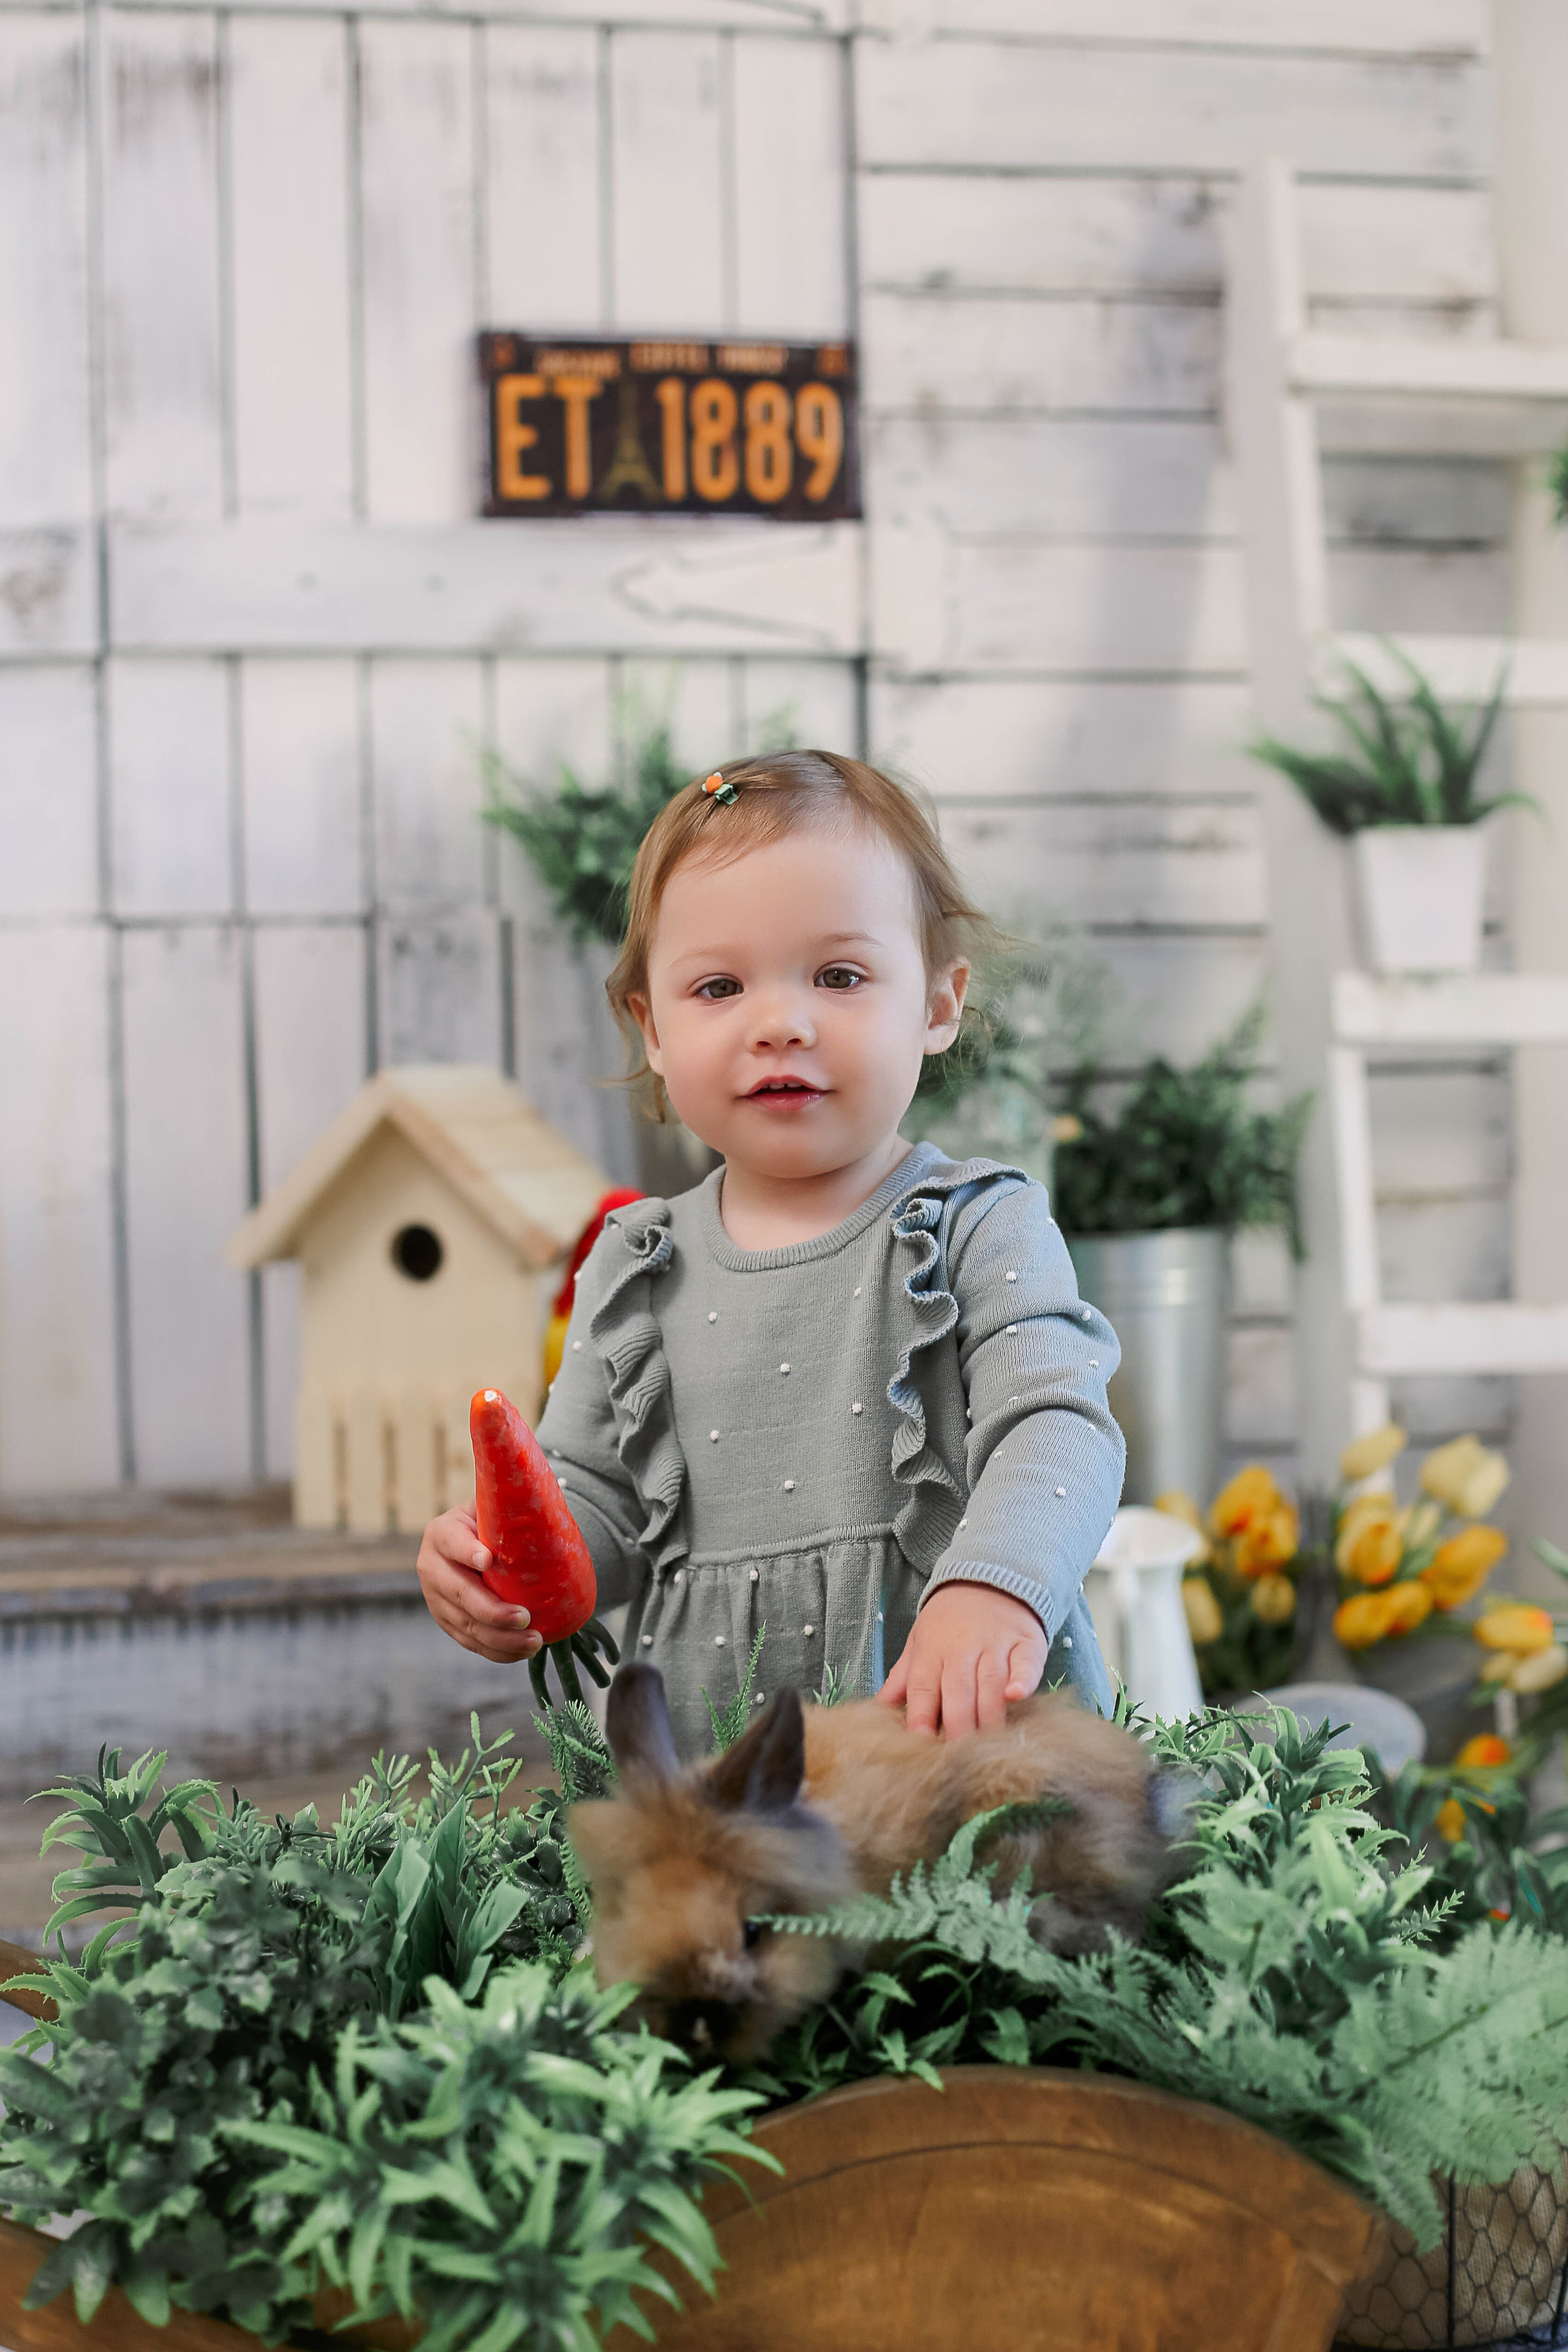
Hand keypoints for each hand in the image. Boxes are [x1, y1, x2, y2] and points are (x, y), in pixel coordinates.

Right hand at [416, 1504, 542, 1664]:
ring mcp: (436, 1599)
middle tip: (525, 1617)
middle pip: (459, 1593)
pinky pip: (470, 1642)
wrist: (477, 1544)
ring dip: (500, 1638)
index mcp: (441, 1533)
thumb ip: (507, 1506)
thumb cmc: (494, 1522)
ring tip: (534, 1641)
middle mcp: (431, 1567)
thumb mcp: (493, 1508)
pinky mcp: (447, 1622)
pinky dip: (497, 1651)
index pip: (452, 1542)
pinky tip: (521, 1652)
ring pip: (465, 1624)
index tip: (488, 1559)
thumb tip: (540, 1499)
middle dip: (492, 1610)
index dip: (468, 1551)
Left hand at [879, 1581, 1047, 1739]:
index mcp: (931, 1651)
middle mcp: (962, 1648)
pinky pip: (1025, 1663)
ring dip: (988, 1716)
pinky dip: (1022, 1680)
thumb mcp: (919, 1642)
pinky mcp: (1026, 1642)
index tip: (921, 1745)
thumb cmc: (948, 1621)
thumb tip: (878, 1711)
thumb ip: (902, 1679)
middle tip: (959, 1758)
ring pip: (990, 1684)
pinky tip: (1016, 1696)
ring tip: (987, 1746)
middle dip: (958, 1727)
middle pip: (958, 1692)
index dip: (922, 1717)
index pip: (924, 1689)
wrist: (989, 1580)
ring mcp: (995, 1644)